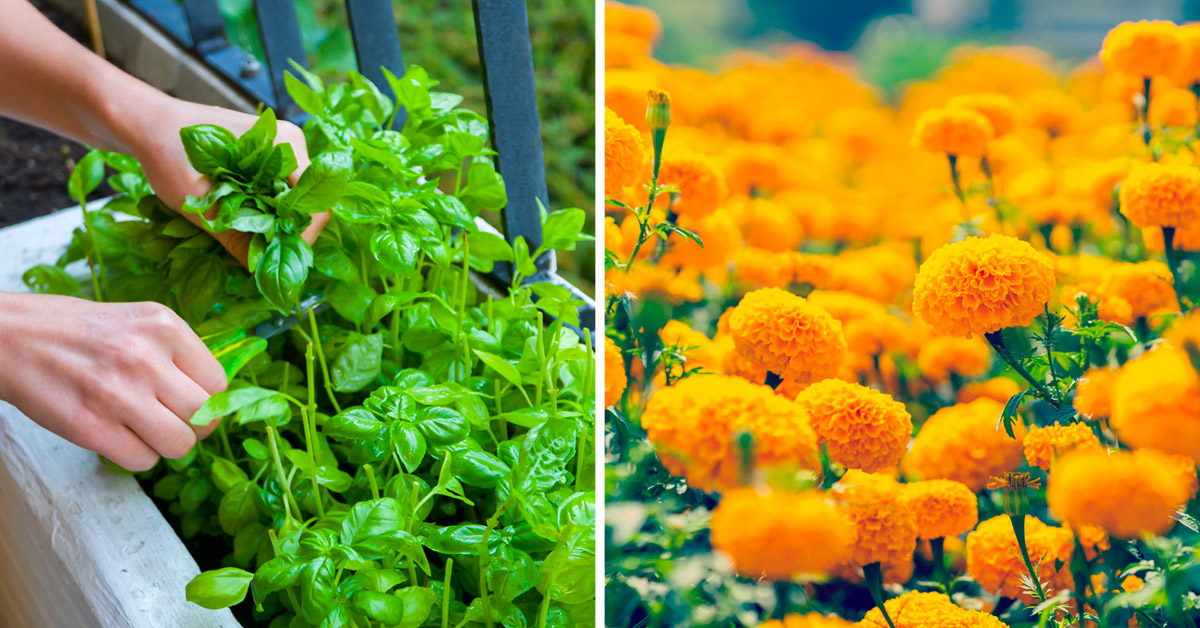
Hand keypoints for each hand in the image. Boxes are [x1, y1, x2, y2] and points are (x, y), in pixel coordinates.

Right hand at [0, 292, 226, 470]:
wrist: (11, 338)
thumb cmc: (78, 332)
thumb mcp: (139, 321)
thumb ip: (178, 354)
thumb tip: (215, 396)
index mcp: (164, 326)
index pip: (218, 383)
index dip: (208, 399)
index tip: (191, 401)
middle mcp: (145, 357)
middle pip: (204, 417)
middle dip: (194, 427)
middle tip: (174, 421)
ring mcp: (117, 393)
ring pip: (179, 445)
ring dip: (167, 445)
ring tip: (146, 429)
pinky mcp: (89, 427)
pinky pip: (142, 460)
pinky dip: (136, 455)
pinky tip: (120, 435)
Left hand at [118, 95, 329, 263]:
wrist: (144, 123)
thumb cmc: (167, 151)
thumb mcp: (196, 200)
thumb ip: (233, 235)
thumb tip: (260, 270)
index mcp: (284, 145)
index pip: (315, 205)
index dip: (298, 239)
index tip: (271, 258)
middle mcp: (290, 145)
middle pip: (307, 205)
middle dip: (284, 234)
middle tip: (256, 255)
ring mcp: (280, 150)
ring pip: (292, 202)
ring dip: (272, 225)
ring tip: (246, 241)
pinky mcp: (267, 158)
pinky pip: (278, 194)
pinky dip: (264, 214)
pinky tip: (241, 224)